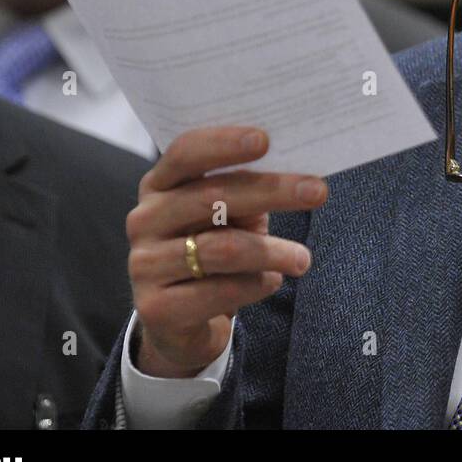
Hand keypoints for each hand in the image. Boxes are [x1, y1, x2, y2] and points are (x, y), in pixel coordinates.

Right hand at [126, 126, 326, 377]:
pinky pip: (219, 291)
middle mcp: (144, 219)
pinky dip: (256, 284)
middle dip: (271, 191)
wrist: (179, 321)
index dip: (223, 143)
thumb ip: (247, 191)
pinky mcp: (155, 308)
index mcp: (160, 184)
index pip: (185, 152)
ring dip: (272, 251)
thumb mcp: (230, 215)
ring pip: (221, 249)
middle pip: (211, 197)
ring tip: (303, 258)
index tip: (265, 140)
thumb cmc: (213, 249)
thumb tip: (297, 174)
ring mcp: (144, 264)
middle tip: (318, 192)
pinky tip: (273, 280)